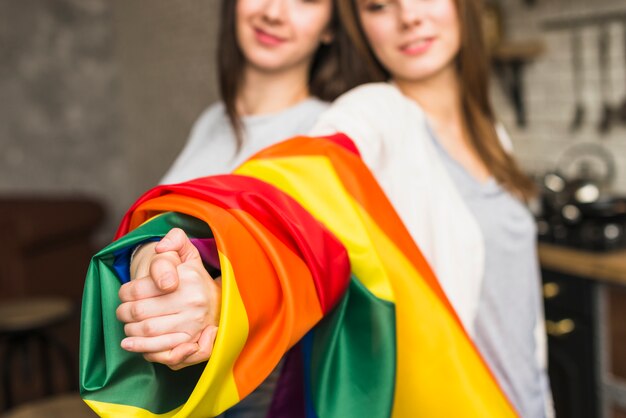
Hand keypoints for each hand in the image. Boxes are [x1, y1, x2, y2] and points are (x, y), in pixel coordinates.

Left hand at [116, 228, 221, 369]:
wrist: (220, 302)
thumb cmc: (195, 277)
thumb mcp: (188, 253)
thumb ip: (175, 240)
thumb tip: (160, 248)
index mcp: (188, 278)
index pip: (140, 289)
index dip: (124, 293)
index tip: (124, 294)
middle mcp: (192, 302)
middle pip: (141, 312)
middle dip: (124, 313)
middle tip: (122, 312)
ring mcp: (193, 324)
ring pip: (148, 332)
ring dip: (130, 331)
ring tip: (127, 327)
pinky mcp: (193, 342)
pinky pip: (161, 350)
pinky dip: (143, 349)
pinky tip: (133, 344)